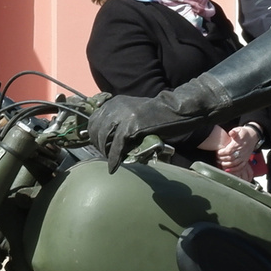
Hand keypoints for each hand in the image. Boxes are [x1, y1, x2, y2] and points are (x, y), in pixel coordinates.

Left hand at [87, 90, 214, 171]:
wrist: (176, 110)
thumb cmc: (157, 114)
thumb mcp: (133, 112)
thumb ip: (119, 121)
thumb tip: (107, 139)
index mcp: (115, 102)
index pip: (94, 120)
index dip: (94, 135)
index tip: (100, 145)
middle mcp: (115, 107)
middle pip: (96, 129)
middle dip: (99, 145)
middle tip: (106, 155)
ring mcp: (123, 116)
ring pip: (103, 138)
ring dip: (106, 152)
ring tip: (111, 161)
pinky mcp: (131, 127)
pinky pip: (117, 146)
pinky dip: (114, 158)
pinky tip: (113, 167)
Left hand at [216, 124, 261, 170]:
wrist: (252, 136)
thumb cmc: (243, 133)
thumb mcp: (238, 129)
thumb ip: (234, 132)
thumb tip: (231, 133)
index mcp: (238, 144)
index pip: (228, 151)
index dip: (222, 153)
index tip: (217, 152)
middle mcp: (241, 151)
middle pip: (230, 158)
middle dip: (223, 159)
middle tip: (218, 158)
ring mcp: (244, 156)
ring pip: (234, 163)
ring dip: (227, 165)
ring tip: (221, 163)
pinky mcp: (245, 160)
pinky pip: (240, 167)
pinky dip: (234, 170)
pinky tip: (228, 170)